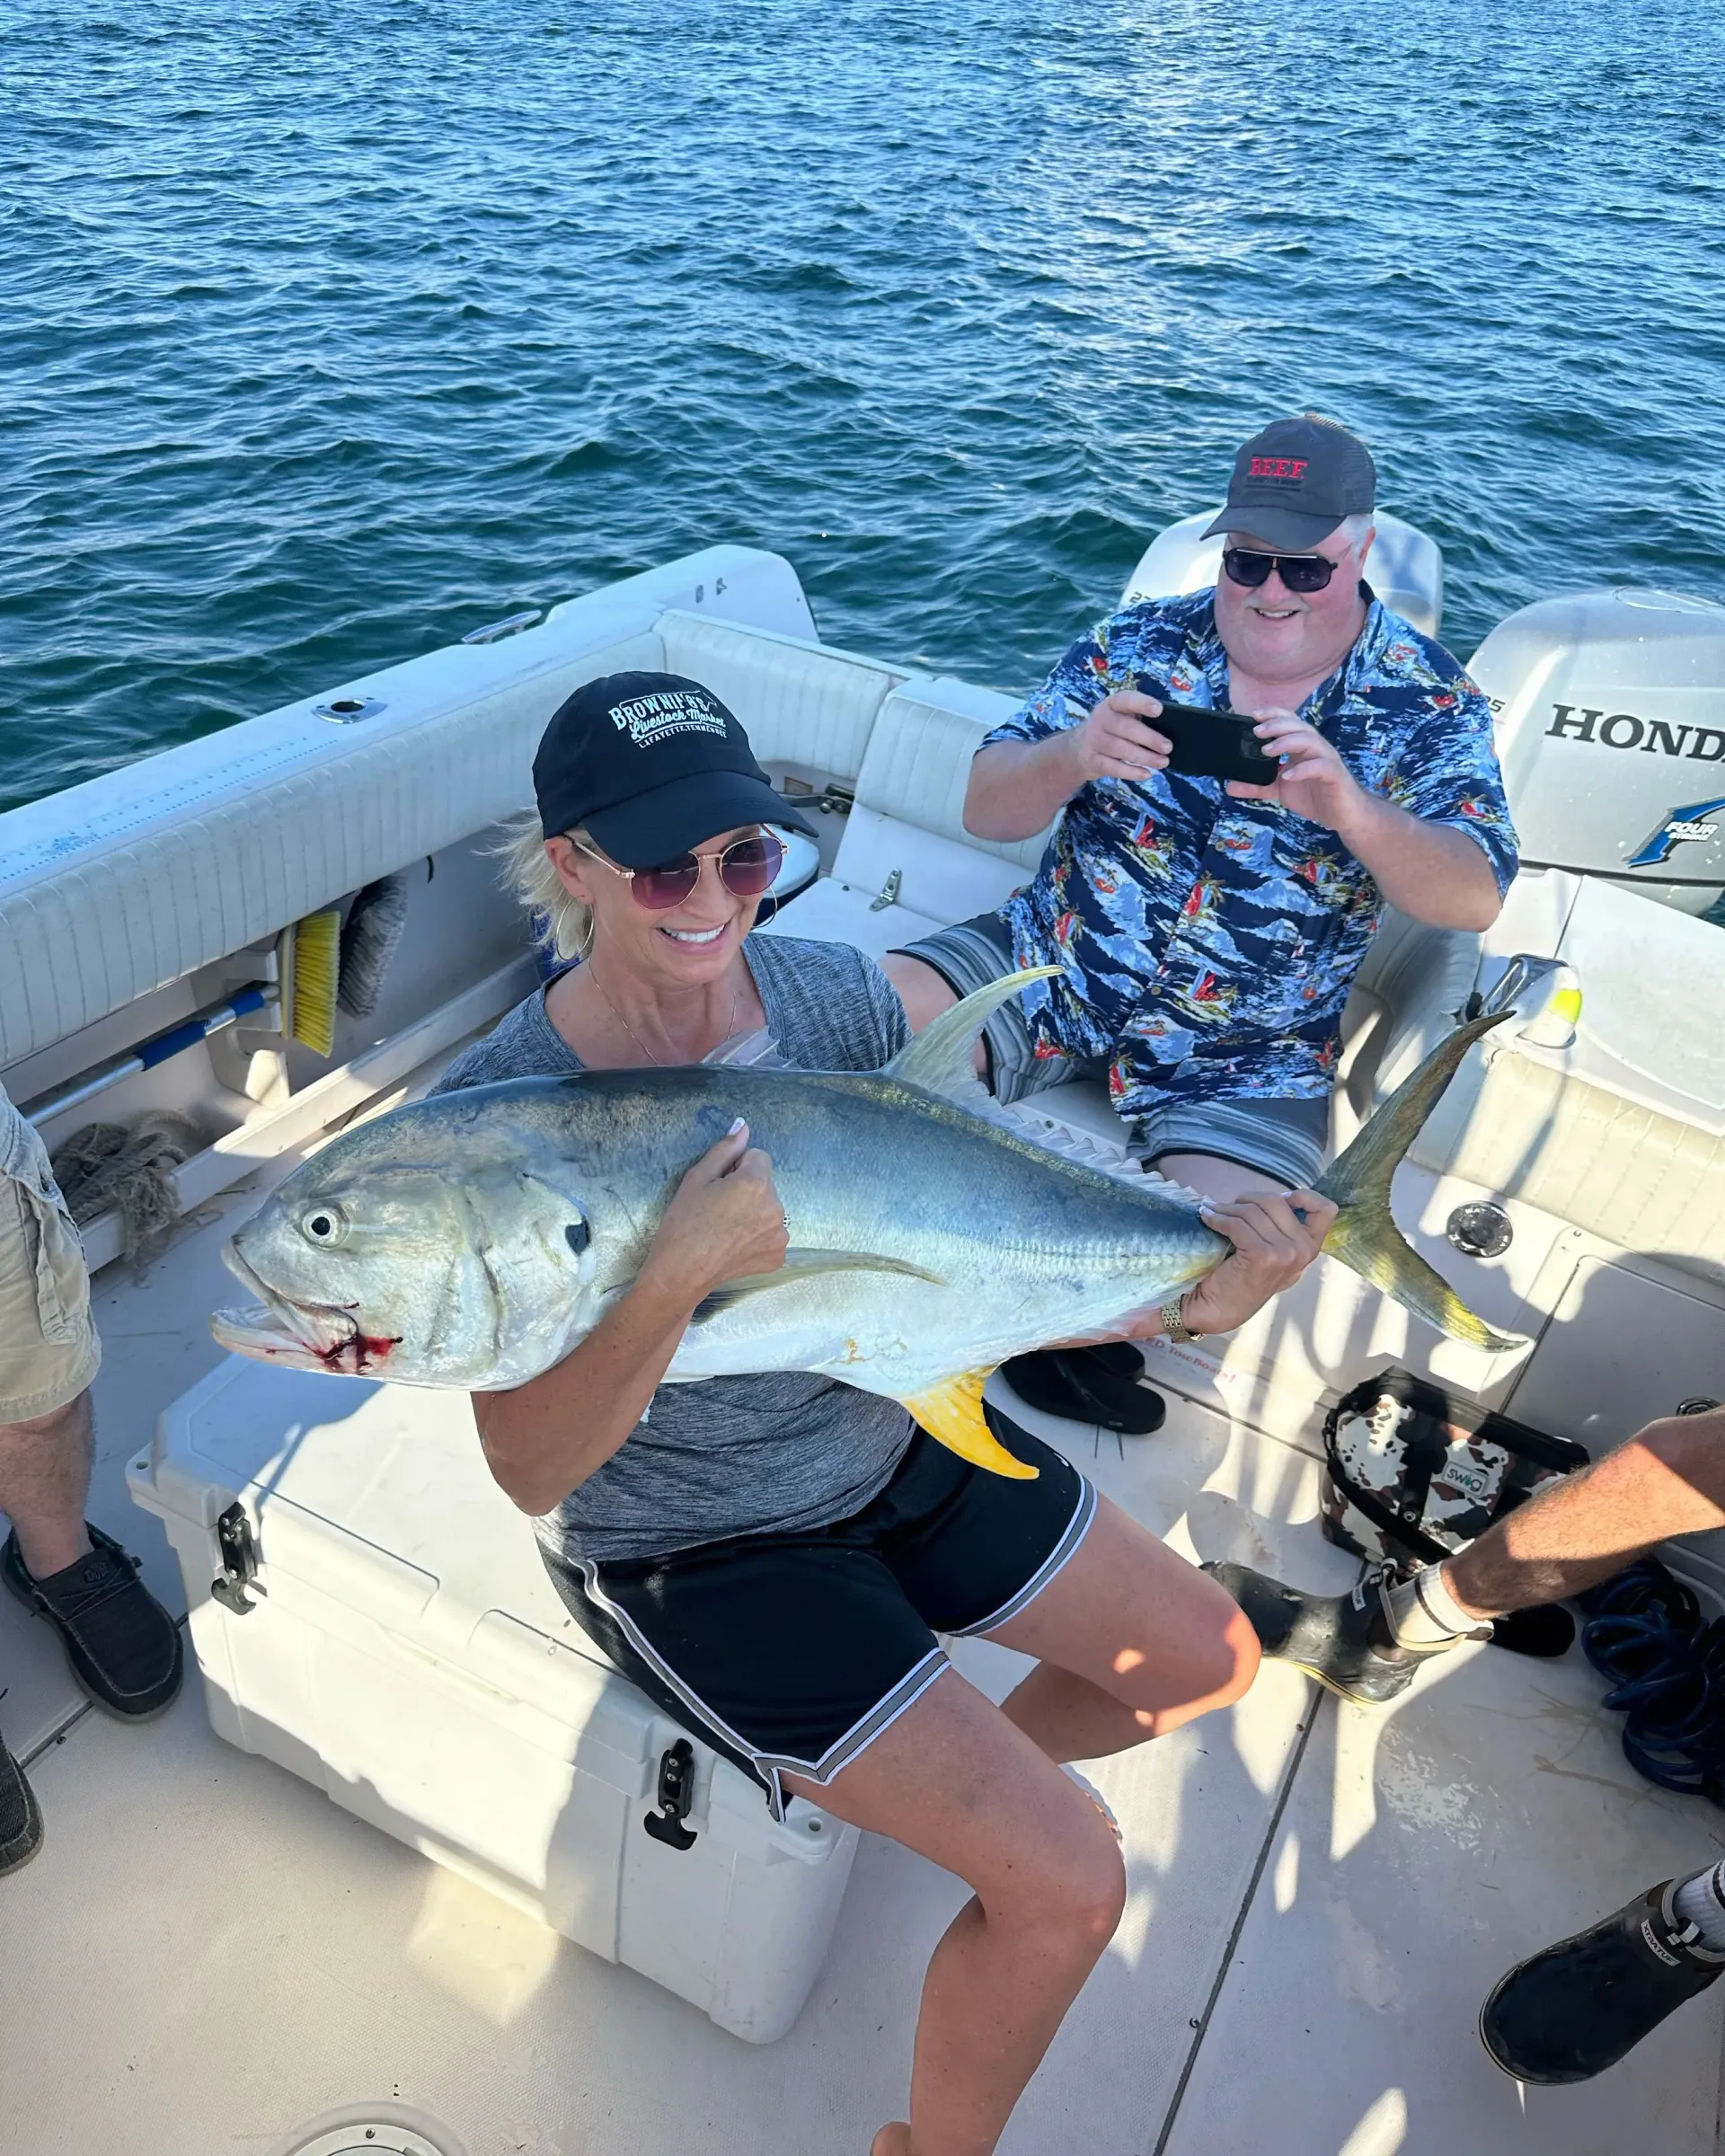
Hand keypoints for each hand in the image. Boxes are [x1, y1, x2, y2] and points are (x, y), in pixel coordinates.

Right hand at [642, 1120, 789, 1307]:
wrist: (681, 1273)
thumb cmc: (683, 1223)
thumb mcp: (697, 1178)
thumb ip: (725, 1150)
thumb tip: (743, 1125)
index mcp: (756, 1183)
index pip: (758, 1157)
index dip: (736, 1168)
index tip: (719, 1186)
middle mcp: (776, 1207)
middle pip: (765, 1183)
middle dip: (747, 1190)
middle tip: (718, 1209)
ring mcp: (780, 1235)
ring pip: (769, 1208)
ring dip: (754, 1212)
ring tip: (725, 1228)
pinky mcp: (778, 1255)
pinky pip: (771, 1233)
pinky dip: (757, 1236)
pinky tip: (734, 1244)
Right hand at [1065, 690, 1172, 786]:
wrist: (1078, 748)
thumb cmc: (1112, 729)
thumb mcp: (1122, 717)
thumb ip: (1140, 719)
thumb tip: (1168, 732)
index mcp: (1112, 704)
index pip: (1126, 700)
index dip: (1142, 703)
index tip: (1159, 710)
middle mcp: (1101, 719)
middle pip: (1125, 728)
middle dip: (1149, 738)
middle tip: (1168, 747)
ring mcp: (1094, 740)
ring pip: (1120, 749)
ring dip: (1144, 757)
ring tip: (1162, 762)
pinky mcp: (1092, 760)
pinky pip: (1113, 767)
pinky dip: (1131, 772)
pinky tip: (1146, 774)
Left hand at [1181, 1187, 1337, 1335]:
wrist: (1220, 1310)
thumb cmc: (1243, 1277)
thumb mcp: (1274, 1251)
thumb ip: (1282, 1227)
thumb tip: (1281, 1196)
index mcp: (1310, 1248)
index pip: (1325, 1210)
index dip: (1304, 1196)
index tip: (1278, 1199)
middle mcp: (1304, 1251)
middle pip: (1277, 1201)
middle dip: (1248, 1199)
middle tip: (1228, 1207)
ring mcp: (1285, 1255)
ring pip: (1253, 1211)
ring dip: (1226, 1208)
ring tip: (1212, 1211)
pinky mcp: (1262, 1257)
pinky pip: (1236, 1224)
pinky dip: (1217, 1218)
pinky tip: (1207, 1219)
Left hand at [1225, 709, 1365, 832]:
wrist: (1343, 815)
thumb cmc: (1315, 796)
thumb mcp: (1280, 791)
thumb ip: (1257, 786)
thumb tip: (1230, 786)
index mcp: (1302, 747)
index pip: (1289, 722)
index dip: (1273, 715)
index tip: (1253, 715)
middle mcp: (1315, 748)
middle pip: (1298, 726)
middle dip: (1276, 725)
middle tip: (1256, 732)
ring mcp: (1327, 760)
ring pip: (1310, 740)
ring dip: (1287, 742)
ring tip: (1267, 751)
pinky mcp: (1335, 775)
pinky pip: (1320, 766)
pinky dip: (1303, 769)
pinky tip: (1287, 775)